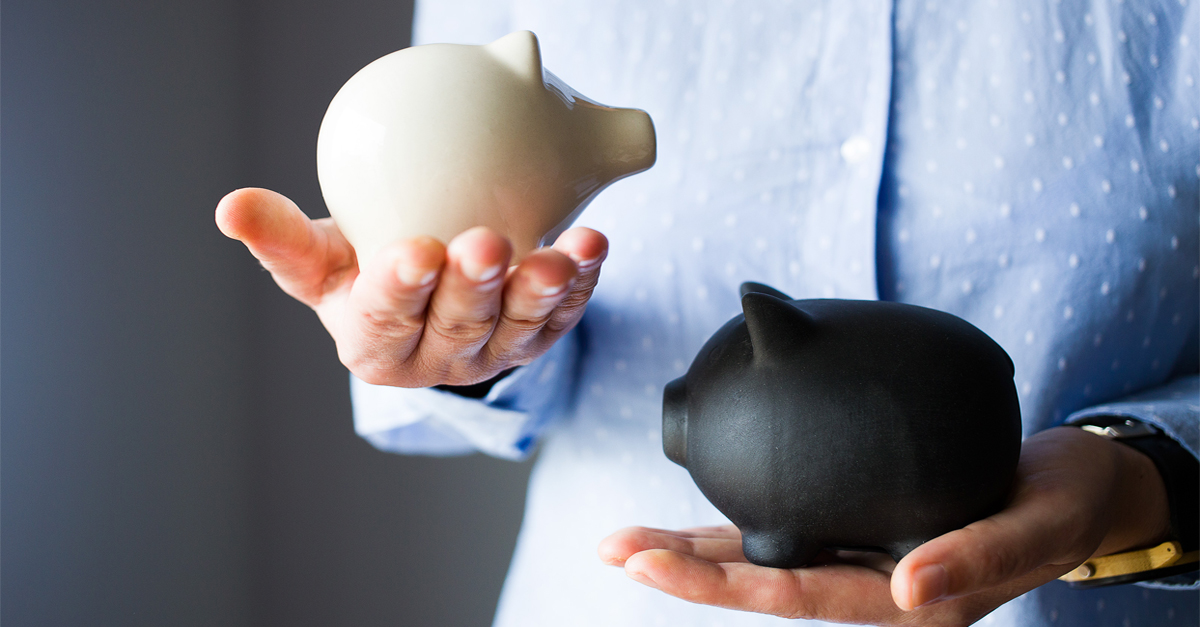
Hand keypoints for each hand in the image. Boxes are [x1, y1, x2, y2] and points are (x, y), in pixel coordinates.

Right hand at [215, 187, 606, 386]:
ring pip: (519, 328)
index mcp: (374, 345)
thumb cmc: (360, 270)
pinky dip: (582, 283)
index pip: (384, 320)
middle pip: (458, 327)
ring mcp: (492, 353)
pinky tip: (592, 248)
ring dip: (540, 292)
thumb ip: (281, 237)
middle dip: (474, 288)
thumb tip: (230, 207)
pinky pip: (564, 315)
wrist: (424, 290)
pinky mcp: (537, 338)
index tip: (414, 253)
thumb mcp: (317, 260)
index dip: (400, 290)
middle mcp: (436, 360)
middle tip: (485, 245)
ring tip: (557, 256)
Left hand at [599, 427, 1170, 625]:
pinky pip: (788, 526)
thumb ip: (976, 556)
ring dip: (694, 549)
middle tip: (613, 545)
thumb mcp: (1035, 527)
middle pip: (759, 580)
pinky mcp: (858, 524)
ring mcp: (858, 557)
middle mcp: (869, 586)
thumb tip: (905, 587)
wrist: (1075, 485)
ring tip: (627, 538)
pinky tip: (696, 511)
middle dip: (682, 567)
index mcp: (904, 601)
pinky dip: (737, 522)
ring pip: (763, 556)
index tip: (651, 560)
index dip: (719, 581)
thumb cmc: (1061, 506)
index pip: (794, 596)